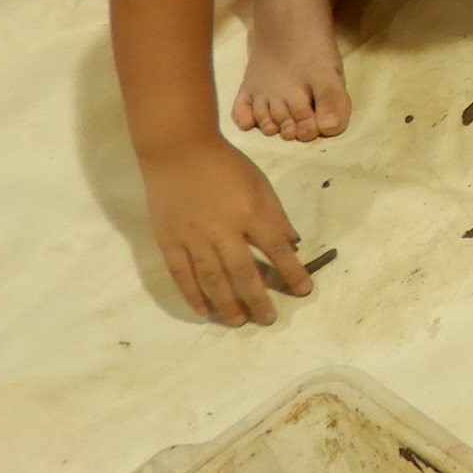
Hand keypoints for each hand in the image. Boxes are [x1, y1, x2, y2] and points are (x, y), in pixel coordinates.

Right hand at [142, 143, 307, 326]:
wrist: (179, 150)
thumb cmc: (226, 165)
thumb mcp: (261, 184)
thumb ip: (276, 216)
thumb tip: (292, 245)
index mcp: (251, 213)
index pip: (277, 249)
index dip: (292, 272)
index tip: (303, 290)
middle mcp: (223, 230)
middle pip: (244, 272)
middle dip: (259, 299)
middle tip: (269, 319)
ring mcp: (193, 238)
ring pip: (213, 279)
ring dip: (227, 304)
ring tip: (239, 321)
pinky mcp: (169, 241)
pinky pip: (182, 274)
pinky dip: (193, 294)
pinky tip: (204, 311)